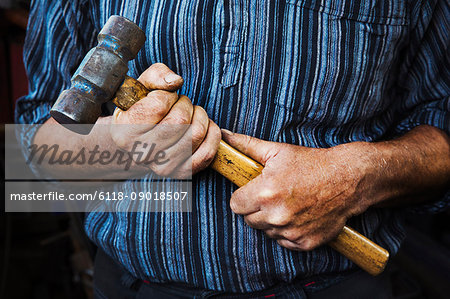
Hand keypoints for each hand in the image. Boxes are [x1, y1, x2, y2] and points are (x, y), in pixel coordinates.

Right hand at [111, 63, 220, 177]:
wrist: (143, 141)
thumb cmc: (144, 110)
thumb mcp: (142, 87)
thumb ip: (157, 75)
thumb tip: (175, 82)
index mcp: (124, 132)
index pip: (158, 105)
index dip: (167, 95)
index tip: (163, 98)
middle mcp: (141, 154)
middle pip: (180, 120)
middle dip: (185, 104)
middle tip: (179, 105)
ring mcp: (162, 167)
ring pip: (196, 134)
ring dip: (200, 117)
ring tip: (190, 115)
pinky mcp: (182, 173)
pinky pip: (208, 152)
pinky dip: (212, 134)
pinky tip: (203, 127)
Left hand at [222, 130, 373, 250]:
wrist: (348, 179)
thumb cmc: (312, 163)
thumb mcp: (278, 151)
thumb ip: (247, 145)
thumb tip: (224, 135)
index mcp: (265, 192)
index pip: (235, 205)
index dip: (242, 196)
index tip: (253, 191)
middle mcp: (276, 215)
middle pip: (248, 219)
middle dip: (255, 208)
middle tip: (272, 195)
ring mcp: (291, 231)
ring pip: (266, 231)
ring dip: (271, 221)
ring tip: (287, 203)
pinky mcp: (305, 243)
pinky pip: (284, 241)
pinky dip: (287, 232)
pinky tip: (298, 215)